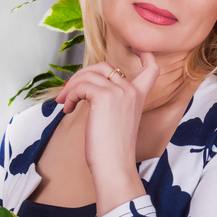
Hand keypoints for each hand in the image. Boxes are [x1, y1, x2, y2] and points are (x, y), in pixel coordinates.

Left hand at [56, 52, 159, 216]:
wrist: (114, 167)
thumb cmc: (112, 151)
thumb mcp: (115, 120)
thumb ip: (110, 102)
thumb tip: (85, 89)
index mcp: (138, 97)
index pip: (151, 68)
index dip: (145, 54)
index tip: (137, 49)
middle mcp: (131, 91)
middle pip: (104, 66)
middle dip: (82, 75)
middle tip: (69, 93)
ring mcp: (120, 92)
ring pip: (89, 75)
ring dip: (71, 87)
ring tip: (65, 103)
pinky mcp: (104, 97)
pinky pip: (81, 85)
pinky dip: (70, 95)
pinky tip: (68, 109)